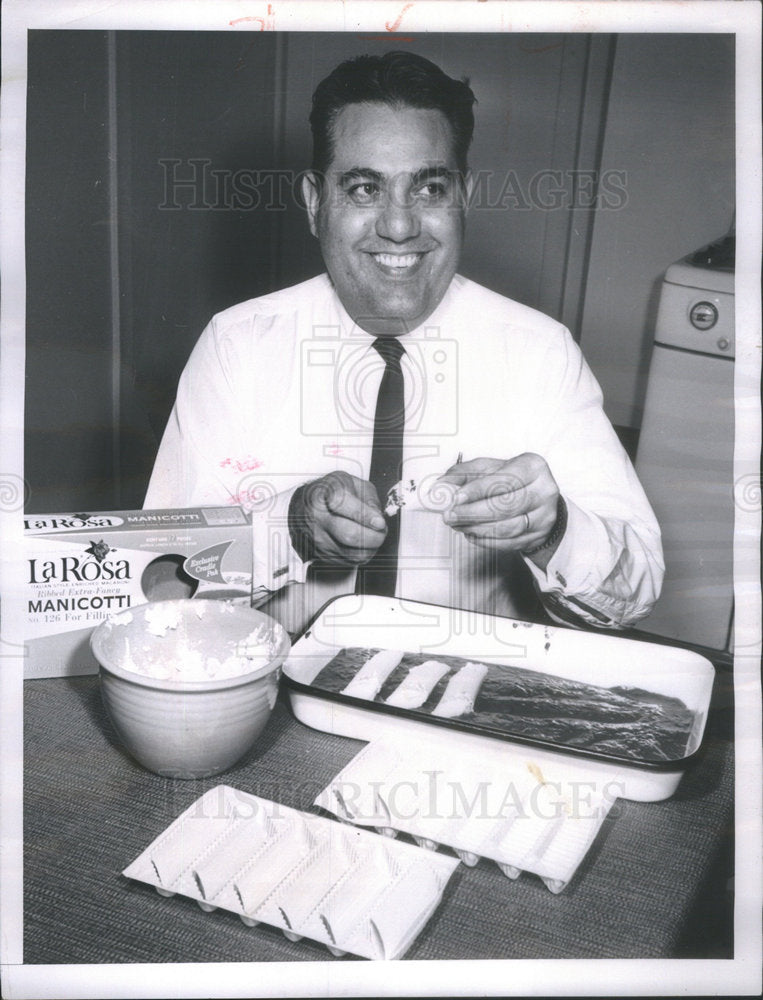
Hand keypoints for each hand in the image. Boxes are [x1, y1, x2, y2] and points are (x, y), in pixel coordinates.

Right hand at [289, 471, 386, 566]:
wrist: (303, 507)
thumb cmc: (329, 493)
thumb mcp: (349, 482)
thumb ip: (368, 497)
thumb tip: (378, 517)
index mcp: (323, 494)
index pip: (342, 504)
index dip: (365, 515)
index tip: (380, 522)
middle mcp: (317, 518)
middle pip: (349, 535)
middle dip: (374, 536)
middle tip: (381, 529)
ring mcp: (319, 539)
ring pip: (353, 553)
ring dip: (371, 547)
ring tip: (373, 535)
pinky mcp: (323, 555)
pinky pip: (351, 561)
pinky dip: (363, 553)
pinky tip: (363, 542)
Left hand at [438, 454, 560, 563]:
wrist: (538, 502)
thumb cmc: (511, 481)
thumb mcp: (490, 469)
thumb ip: (465, 474)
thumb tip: (442, 485)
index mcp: (532, 466)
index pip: (505, 480)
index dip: (479, 490)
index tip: (456, 498)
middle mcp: (544, 490)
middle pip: (506, 506)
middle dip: (473, 513)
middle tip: (450, 515)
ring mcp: (544, 516)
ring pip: (507, 527)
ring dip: (477, 528)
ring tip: (458, 525)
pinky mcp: (537, 536)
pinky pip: (508, 543)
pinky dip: (486, 540)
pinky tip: (472, 534)